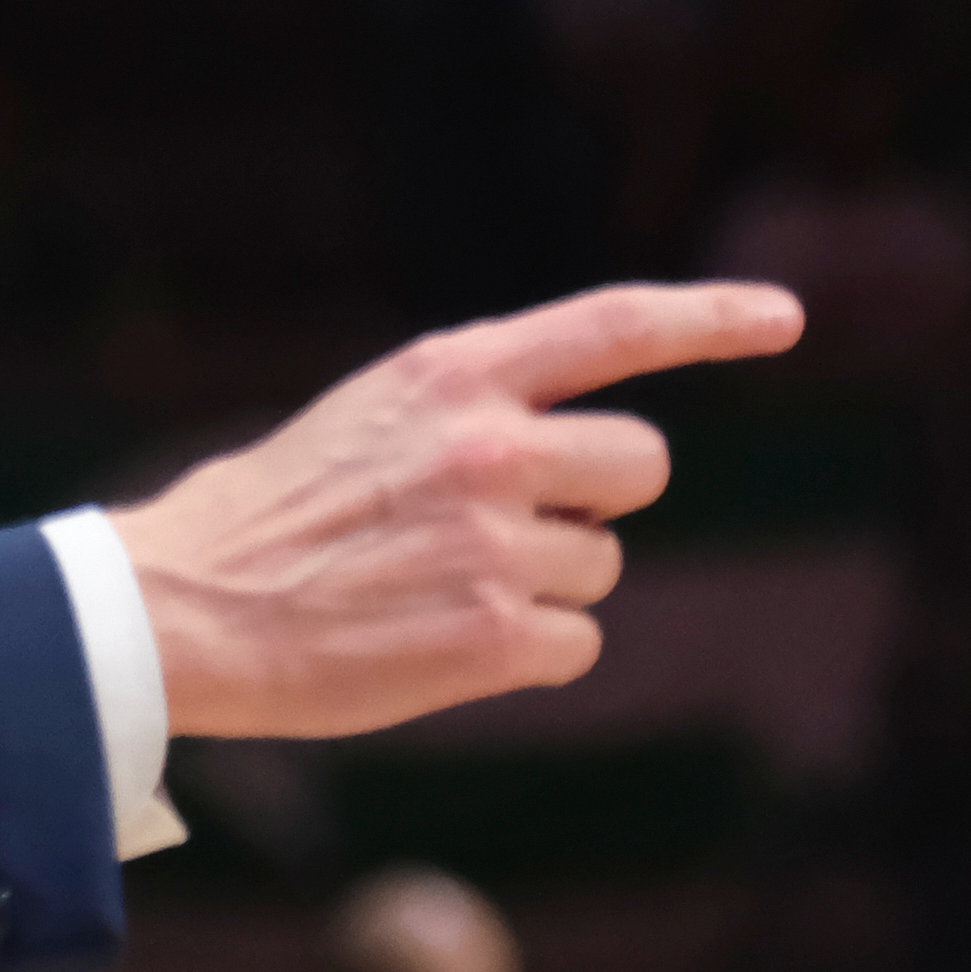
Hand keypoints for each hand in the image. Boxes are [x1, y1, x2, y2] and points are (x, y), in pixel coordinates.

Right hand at [110, 281, 799, 738]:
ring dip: (547, 584)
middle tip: (512, 525)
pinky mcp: (498, 636)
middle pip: (641, 464)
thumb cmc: (271, 515)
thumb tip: (579, 455)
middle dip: (598, 499)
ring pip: (603, 565)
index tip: (784, 318)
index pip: (613, 325)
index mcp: (453, 374)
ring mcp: (499, 542)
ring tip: (441, 589)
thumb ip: (475, 412)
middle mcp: (490, 445)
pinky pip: (577, 644)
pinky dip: (527, 654)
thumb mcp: (372, 416)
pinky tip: (443, 643)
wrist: (185, 608)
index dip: (711, 317)